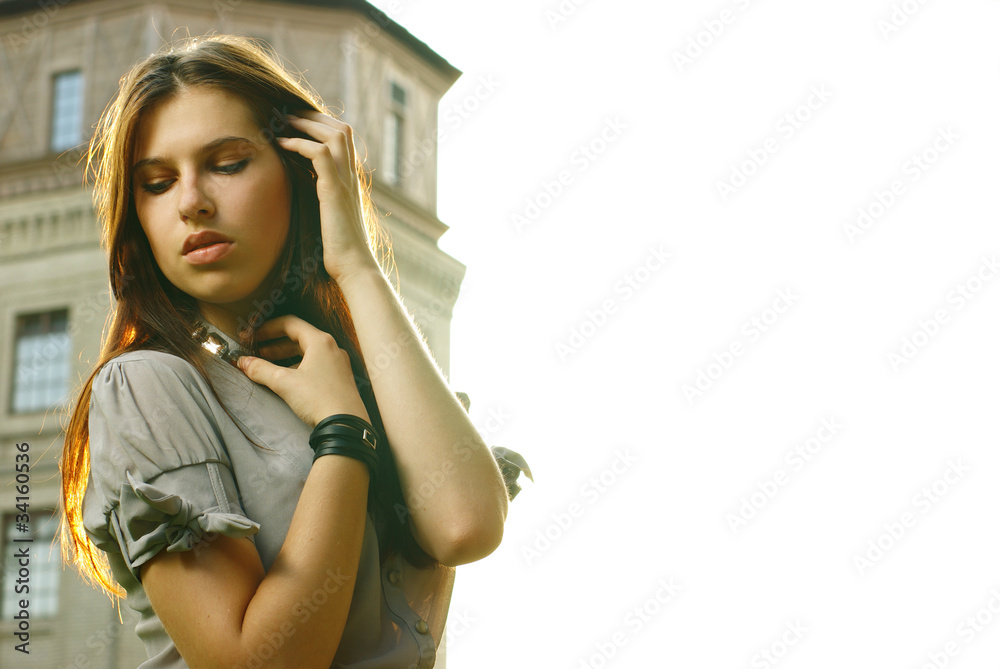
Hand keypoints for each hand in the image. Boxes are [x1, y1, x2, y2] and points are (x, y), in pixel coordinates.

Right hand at [237, 315, 370, 427]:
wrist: (346, 425)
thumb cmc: (319, 399)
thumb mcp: (284, 382)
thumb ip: (261, 370)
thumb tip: (244, 362)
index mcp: (320, 342)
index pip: (291, 324)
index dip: (268, 328)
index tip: (254, 336)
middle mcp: (332, 349)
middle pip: (300, 338)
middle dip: (276, 344)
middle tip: (258, 352)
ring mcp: (338, 364)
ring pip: (308, 353)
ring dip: (287, 356)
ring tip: (270, 366)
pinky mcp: (340, 379)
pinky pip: (317, 365)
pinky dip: (300, 367)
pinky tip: (289, 379)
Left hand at [277, 110, 380, 283]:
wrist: (354, 266)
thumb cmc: (339, 250)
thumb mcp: (329, 218)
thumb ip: (322, 201)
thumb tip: (303, 195)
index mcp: (351, 181)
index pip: (343, 139)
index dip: (322, 125)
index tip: (298, 123)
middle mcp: (352, 177)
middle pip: (341, 129)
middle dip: (314, 116)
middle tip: (288, 114)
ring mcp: (346, 182)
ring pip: (334, 134)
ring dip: (307, 123)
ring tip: (284, 121)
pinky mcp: (335, 190)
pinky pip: (320, 153)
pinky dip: (300, 143)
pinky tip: (283, 144)